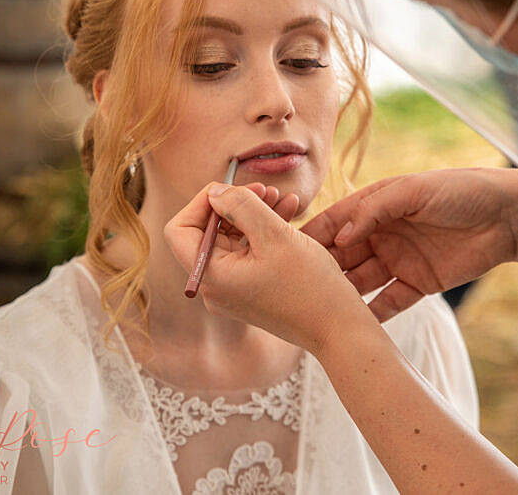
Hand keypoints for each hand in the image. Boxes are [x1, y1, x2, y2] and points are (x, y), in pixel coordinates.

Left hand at [165, 183, 375, 355]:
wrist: (338, 329)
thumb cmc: (310, 285)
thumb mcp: (275, 235)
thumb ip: (241, 206)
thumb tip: (215, 192)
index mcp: (211, 275)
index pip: (179, 229)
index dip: (201, 203)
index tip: (232, 190)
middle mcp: (214, 286)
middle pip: (207, 232)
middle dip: (235, 205)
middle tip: (265, 189)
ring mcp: (232, 291)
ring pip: (231, 240)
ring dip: (253, 215)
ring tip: (282, 197)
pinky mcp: (250, 292)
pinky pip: (247, 254)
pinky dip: (264, 232)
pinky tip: (289, 212)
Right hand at [302, 168, 517, 321]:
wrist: (508, 216)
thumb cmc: (460, 191)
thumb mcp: (413, 191)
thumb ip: (374, 210)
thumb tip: (340, 235)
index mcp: (375, 207)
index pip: (334, 223)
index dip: (311, 237)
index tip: (285, 252)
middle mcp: (381, 235)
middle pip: (342, 256)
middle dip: (321, 271)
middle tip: (296, 289)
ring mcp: (398, 261)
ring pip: (361, 282)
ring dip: (343, 295)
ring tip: (320, 310)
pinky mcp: (419, 284)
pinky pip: (390, 302)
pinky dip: (373, 314)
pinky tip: (353, 326)